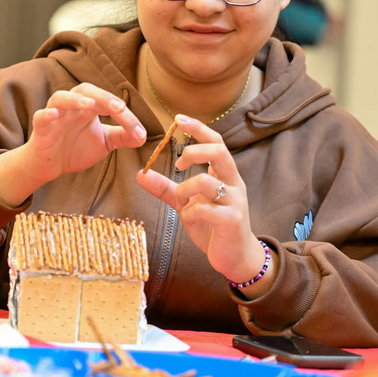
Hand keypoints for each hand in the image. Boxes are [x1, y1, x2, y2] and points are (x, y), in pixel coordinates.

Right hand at [0, 83, 145, 205]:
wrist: (50, 166)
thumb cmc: (75, 149)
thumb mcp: (104, 143)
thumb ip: (122, 137)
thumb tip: (143, 135)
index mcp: (89, 107)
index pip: (109, 102)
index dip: (125, 116)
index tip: (139, 133)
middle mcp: (72, 106)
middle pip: (87, 90)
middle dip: (104, 98)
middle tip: (119, 109)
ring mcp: (55, 115)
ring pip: (61, 97)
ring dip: (75, 99)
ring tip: (89, 105)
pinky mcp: (41, 128)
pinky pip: (41, 116)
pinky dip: (47, 114)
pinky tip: (53, 115)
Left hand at [136, 115, 269, 287]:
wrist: (236, 257)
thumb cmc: (213, 226)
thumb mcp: (187, 204)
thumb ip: (166, 189)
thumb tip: (141, 174)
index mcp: (225, 175)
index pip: (216, 142)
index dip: (198, 128)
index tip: (178, 119)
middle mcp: (233, 183)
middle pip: (219, 151)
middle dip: (193, 152)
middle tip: (179, 165)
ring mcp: (234, 201)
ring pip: (206, 182)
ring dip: (185, 189)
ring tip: (182, 202)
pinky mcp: (232, 220)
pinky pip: (204, 209)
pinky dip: (189, 213)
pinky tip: (189, 220)